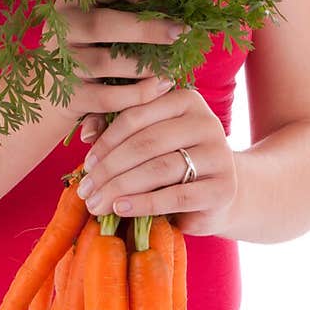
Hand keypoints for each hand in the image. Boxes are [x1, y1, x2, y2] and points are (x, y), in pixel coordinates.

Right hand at [42, 0, 187, 126]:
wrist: (57, 87)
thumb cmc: (96, 43)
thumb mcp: (106, 16)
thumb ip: (132, 6)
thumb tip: (177, 8)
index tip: (170, 0)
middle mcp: (60, 28)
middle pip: (101, 25)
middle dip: (147, 29)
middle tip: (182, 32)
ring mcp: (60, 64)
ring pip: (105, 63)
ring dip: (146, 65)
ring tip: (176, 64)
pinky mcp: (70, 96)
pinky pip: (107, 97)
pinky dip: (139, 94)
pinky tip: (163, 86)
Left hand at [74, 85, 238, 236]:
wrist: (216, 196)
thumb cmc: (172, 163)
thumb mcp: (146, 142)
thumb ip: (115, 130)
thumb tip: (86, 134)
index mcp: (186, 100)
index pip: (137, 115)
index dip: (106, 141)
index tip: (86, 165)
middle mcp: (207, 122)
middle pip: (147, 142)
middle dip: (110, 169)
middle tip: (86, 190)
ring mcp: (219, 155)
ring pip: (160, 168)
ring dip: (121, 187)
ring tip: (97, 203)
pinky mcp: (223, 188)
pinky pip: (176, 196)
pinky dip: (144, 204)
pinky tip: (121, 209)